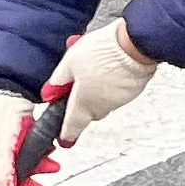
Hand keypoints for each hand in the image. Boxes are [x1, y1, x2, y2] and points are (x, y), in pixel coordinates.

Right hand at [0, 90, 44, 185]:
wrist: (9, 88)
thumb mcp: (0, 153)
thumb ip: (3, 180)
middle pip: (2, 184)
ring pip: (16, 171)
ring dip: (34, 170)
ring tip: (50, 166)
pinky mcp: (9, 140)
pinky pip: (23, 157)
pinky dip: (35, 157)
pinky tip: (45, 153)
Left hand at [45, 22, 158, 143]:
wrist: (135, 46)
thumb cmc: (102, 53)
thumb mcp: (69, 62)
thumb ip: (59, 80)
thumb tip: (49, 93)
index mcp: (83, 104)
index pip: (72, 126)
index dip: (66, 133)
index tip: (63, 139)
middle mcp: (102, 107)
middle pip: (87, 111)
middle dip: (80, 100)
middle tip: (76, 81)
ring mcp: (118, 101)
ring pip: (101, 100)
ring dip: (95, 89)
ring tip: (93, 66)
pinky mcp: (132, 91)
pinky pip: (115, 91)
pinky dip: (109, 83)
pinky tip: (107, 66)